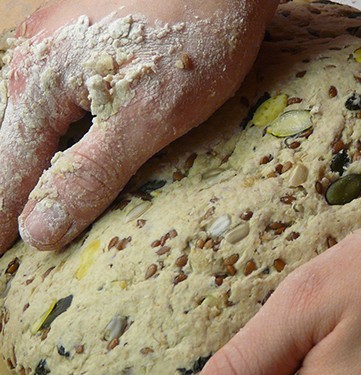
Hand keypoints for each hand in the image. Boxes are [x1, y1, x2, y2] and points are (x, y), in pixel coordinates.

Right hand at [0, 0, 277, 251]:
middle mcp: (35, 63)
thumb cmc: (194, 39)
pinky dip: (58, 134)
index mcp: (39, 86)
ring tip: (36, 202)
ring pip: (31, 121)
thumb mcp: (146, 118)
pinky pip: (55, 101)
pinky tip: (67, 150)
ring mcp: (55, 48)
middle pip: (11, 145)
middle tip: (14, 240)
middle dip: (13, 195)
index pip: (6, 174)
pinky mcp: (81, 43)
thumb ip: (90, 173)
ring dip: (34, 165)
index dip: (1, 222)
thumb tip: (37, 231)